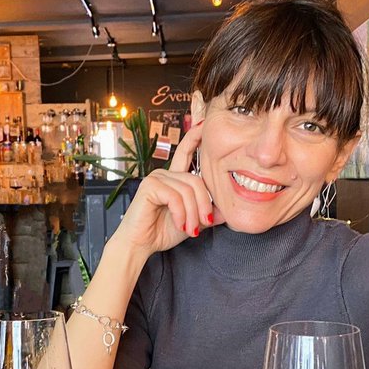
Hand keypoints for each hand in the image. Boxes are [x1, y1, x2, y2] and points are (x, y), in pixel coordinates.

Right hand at [109, 122, 223, 257]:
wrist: (140, 245)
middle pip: (197, 181)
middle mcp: (164, 174)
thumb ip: (208, 214)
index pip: (186, 153)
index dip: (195, 137)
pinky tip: (179, 224)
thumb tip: (227, 211)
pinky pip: (176, 196)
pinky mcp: (150, 186)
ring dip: (193, 214)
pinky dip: (181, 213)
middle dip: (203, 205)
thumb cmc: (161, 232)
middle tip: (201, 225)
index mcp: (174, 179)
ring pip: (188, 190)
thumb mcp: (192, 222)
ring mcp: (156, 178)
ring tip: (190, 229)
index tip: (205, 123)